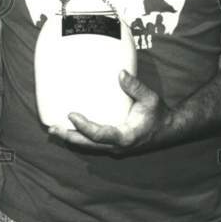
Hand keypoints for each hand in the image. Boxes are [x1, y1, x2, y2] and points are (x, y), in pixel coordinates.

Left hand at [48, 71, 168, 153]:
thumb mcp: (150, 99)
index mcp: (126, 136)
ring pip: (88, 146)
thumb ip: (135, 87)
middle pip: (88, 144)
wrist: (168, 130)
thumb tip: (120, 73)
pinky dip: (80, 137)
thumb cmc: (158, 114)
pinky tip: (68, 129)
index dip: (84, 127)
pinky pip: (93, 143)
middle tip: (52, 127)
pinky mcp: (112, 145)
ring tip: (54, 129)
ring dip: (71, 138)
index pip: (100, 135)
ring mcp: (114, 148)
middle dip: (69, 136)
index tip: (71, 115)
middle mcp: (117, 146)